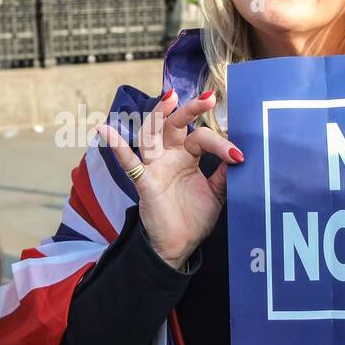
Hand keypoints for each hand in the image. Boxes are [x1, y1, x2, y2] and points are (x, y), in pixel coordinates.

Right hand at [96, 89, 242, 269]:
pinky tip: (104, 129)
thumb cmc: (194, 218)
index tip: (239, 157)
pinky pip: (128, 163)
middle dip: (190, 110)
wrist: (178, 246)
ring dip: (158, 116)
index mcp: (187, 156)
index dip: (221, 144)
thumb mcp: (217, 193)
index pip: (202, 138)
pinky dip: (116, 146)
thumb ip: (225, 173)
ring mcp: (155, 167)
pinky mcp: (144, 182)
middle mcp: (170, 156)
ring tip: (169, 99)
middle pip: (175, 125)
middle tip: (208, 98)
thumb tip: (240, 153)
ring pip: (152, 135)